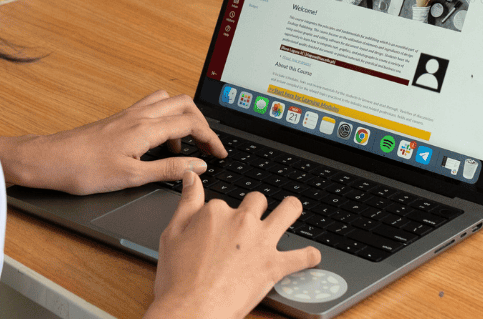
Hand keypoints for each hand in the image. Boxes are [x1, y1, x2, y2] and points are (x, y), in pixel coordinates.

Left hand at [0, 91, 226, 194]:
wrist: (51, 160)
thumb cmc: (84, 169)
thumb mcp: (131, 177)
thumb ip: (168, 169)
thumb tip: (197, 166)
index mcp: (145, 128)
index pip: (191, 124)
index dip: (211, 138)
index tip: (220, 154)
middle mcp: (139, 115)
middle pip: (184, 105)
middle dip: (202, 123)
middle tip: (208, 147)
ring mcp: (128, 115)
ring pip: (167, 102)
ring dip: (183, 118)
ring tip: (183, 147)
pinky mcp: (119, 119)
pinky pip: (151, 109)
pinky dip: (165, 121)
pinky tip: (159, 144)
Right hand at [146, 173, 321, 318]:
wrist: (193, 310)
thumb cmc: (178, 279)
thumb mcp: (172, 234)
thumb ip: (186, 203)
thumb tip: (191, 177)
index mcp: (215, 212)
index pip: (224, 203)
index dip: (221, 216)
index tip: (218, 229)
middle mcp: (242, 221)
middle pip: (257, 201)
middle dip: (256, 209)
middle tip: (252, 223)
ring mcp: (261, 242)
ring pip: (288, 211)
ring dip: (291, 209)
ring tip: (292, 210)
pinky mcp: (275, 265)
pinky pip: (302, 256)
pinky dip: (309, 256)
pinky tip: (310, 256)